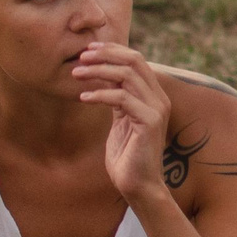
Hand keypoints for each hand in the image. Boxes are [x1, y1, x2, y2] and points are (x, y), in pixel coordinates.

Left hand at [71, 42, 173, 203]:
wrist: (138, 186)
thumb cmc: (127, 155)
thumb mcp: (120, 120)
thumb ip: (118, 98)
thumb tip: (104, 77)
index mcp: (154, 95)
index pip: (136, 60)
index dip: (112, 50)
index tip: (89, 50)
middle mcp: (159, 98)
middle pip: (134, 60)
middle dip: (105, 54)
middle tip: (81, 57)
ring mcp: (156, 109)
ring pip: (126, 76)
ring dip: (98, 71)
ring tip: (77, 74)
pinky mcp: (149, 122)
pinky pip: (122, 98)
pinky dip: (99, 95)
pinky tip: (83, 98)